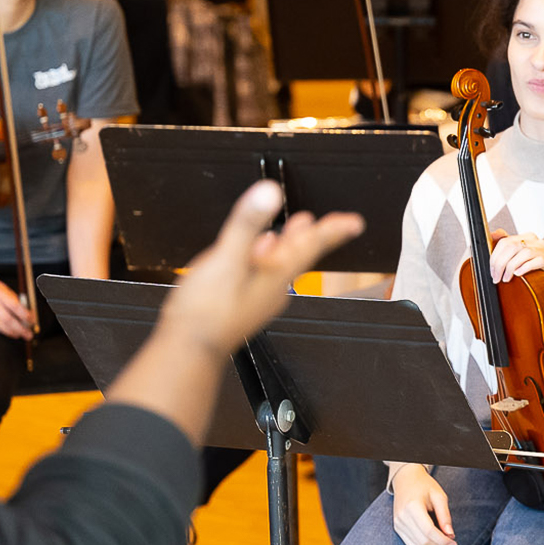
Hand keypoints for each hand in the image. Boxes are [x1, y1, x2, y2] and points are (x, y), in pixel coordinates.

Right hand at [0, 275, 34, 339]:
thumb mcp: (7, 290)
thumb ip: (16, 302)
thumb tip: (27, 317)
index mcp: (0, 293)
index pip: (15, 306)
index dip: (25, 316)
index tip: (32, 321)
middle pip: (7, 319)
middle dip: (20, 329)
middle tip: (28, 334)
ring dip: (10, 332)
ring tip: (18, 334)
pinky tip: (5, 331)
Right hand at [156, 179, 364, 354]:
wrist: (188, 352)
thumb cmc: (206, 312)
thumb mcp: (226, 260)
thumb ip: (247, 224)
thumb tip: (270, 192)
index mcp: (276, 275)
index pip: (313, 246)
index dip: (333, 230)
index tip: (355, 223)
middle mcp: (273, 288)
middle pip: (299, 255)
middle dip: (312, 236)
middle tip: (330, 224)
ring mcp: (258, 298)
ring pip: (280, 265)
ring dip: (288, 245)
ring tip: (295, 230)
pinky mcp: (241, 305)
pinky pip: (261, 276)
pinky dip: (264, 259)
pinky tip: (255, 257)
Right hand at [391, 464, 457, 544]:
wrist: (406, 480)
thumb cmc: (424, 486)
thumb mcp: (439, 496)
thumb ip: (445, 515)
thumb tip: (450, 534)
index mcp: (412, 507)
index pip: (429, 531)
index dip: (443, 540)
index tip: (454, 543)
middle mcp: (402, 517)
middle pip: (422, 540)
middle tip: (451, 542)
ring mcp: (398, 524)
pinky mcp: (397, 528)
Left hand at [487, 229, 543, 281]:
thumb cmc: (537, 267)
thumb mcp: (520, 255)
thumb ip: (507, 244)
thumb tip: (493, 234)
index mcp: (527, 237)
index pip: (505, 241)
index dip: (495, 256)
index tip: (491, 270)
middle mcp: (536, 241)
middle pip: (512, 246)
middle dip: (500, 263)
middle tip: (496, 277)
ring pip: (523, 253)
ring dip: (510, 267)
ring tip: (506, 278)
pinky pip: (536, 261)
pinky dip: (525, 267)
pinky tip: (518, 274)